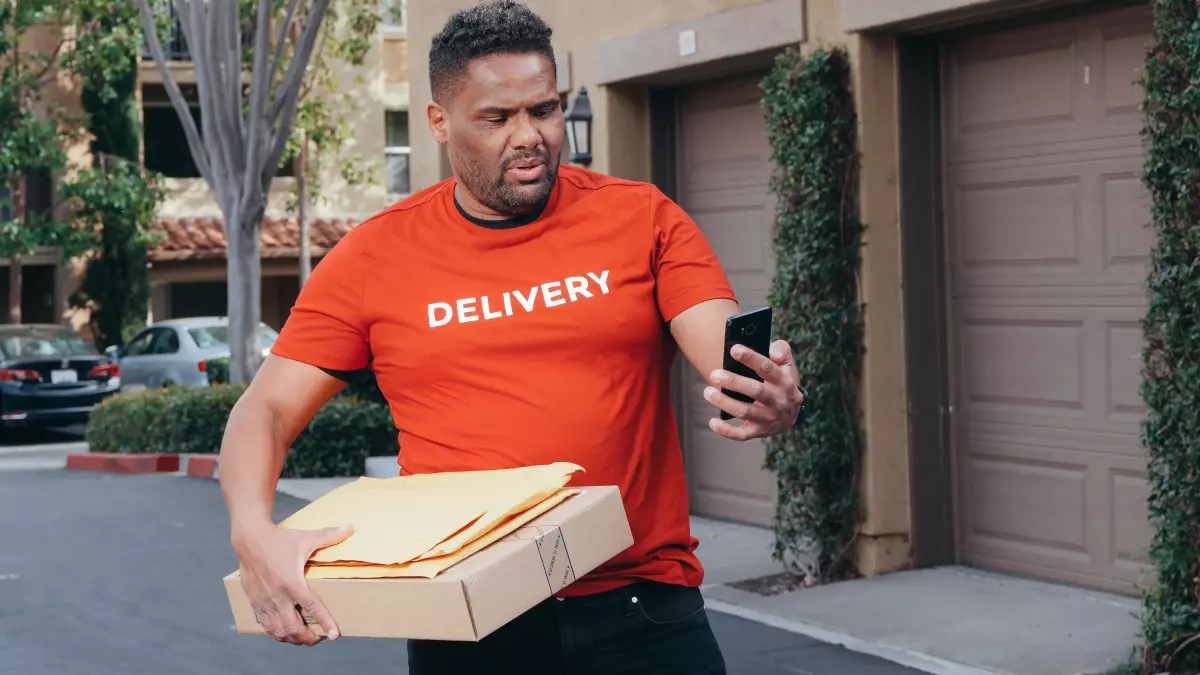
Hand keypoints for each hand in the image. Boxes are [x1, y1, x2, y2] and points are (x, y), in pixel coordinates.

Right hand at [232, 521, 352, 645]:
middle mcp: (277, 595)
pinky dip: (277, 632)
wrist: (249, 539)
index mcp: (292, 582)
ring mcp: (264, 601)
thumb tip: (350, 528)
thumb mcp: (306, 537)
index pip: (312, 607)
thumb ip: (329, 536)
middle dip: (308, 638)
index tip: (335, 635)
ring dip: (293, 638)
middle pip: (293, 627)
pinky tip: (286, 631)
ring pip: (278, 631)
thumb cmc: (279, 539)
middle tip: (320, 637)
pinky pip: (266, 625)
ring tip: (305, 638)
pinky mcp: (255, 602)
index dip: (325, 622)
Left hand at [703, 339, 803, 440]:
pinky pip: (742, 435)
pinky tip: (712, 422)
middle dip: (734, 382)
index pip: (767, 368)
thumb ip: (782, 351)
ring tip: (707, 392)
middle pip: (756, 391)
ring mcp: (769, 418)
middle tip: (714, 374)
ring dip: (725, 403)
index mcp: (784, 382)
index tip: (734, 349)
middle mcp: (778, 401)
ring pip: (746, 412)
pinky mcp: (759, 431)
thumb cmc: (782, 383)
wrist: (791, 414)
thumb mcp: (787, 365)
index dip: (751, 358)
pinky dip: (726, 431)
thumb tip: (773, 351)